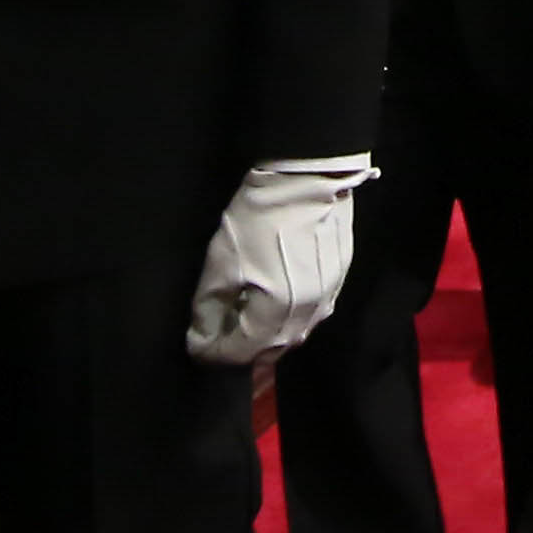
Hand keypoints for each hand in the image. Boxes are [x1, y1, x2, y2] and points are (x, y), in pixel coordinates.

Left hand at [183, 155, 373, 368]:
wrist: (310, 179)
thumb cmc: (260, 218)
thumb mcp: (221, 261)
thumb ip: (209, 307)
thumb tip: (201, 335)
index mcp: (277, 315)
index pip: (238, 354)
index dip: (211, 352)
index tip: (194, 343)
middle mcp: (307, 317)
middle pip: (267, 352)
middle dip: (238, 347)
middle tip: (215, 332)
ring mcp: (327, 301)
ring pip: (291, 336)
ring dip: (263, 335)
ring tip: (241, 316)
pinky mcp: (338, 284)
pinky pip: (308, 316)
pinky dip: (284, 319)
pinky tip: (271, 300)